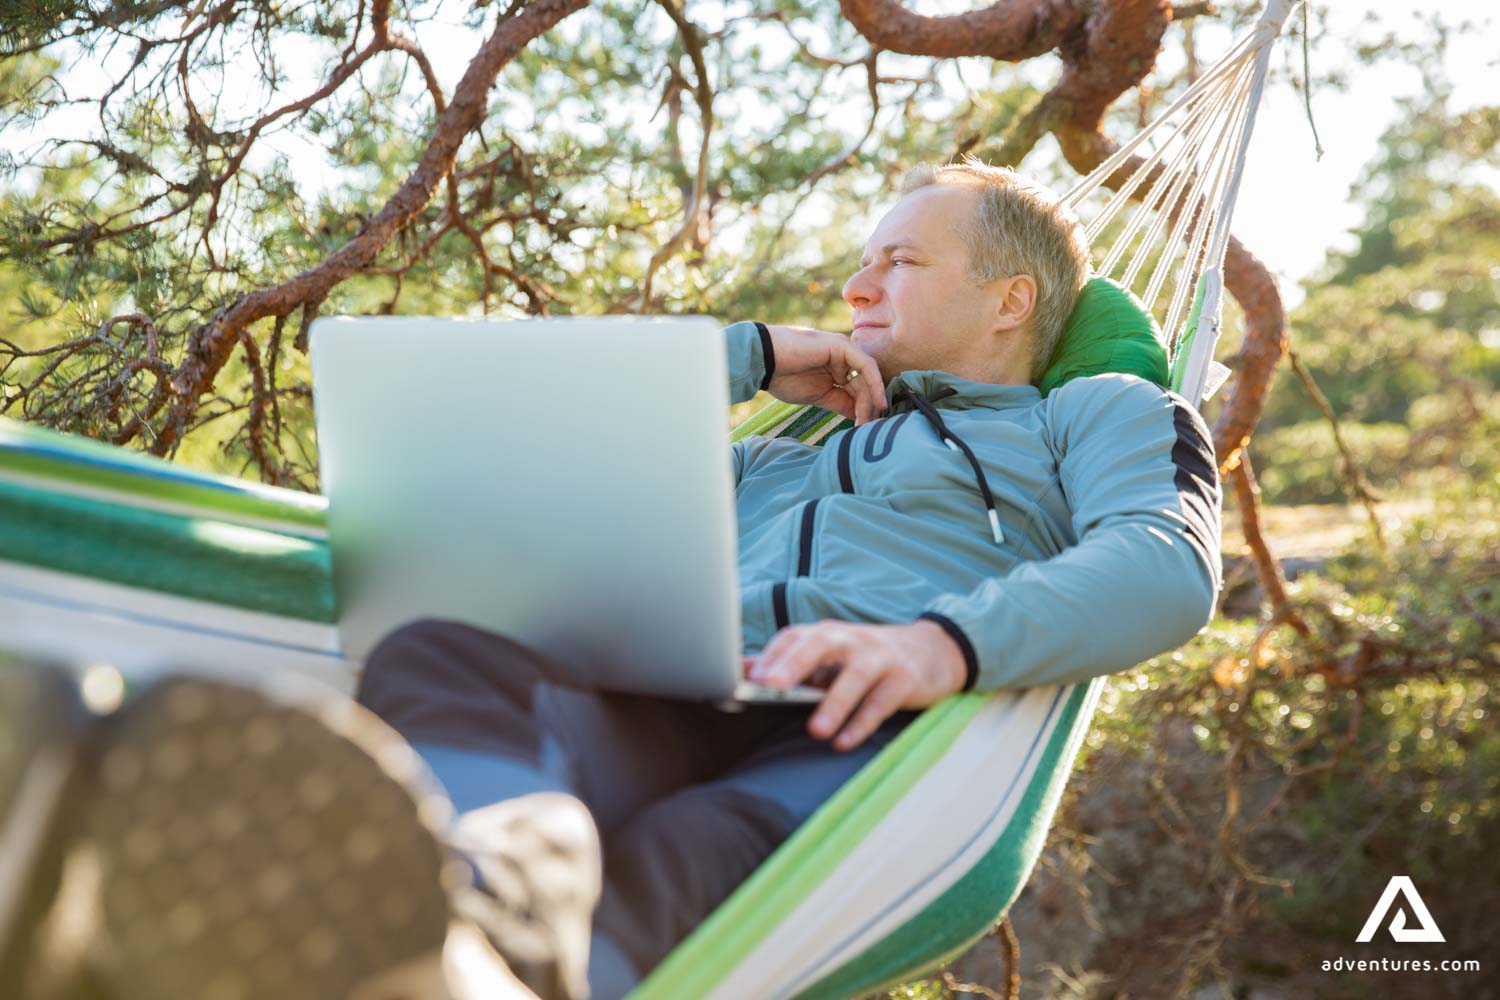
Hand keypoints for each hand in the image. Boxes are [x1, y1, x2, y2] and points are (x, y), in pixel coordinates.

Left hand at [743, 620, 966, 750]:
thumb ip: (788, 662)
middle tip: (770, 686)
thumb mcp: (829, 655)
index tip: (748, 678)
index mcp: (826, 634)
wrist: (933, 650)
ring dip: (834, 703)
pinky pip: (881, 702)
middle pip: (819, 645)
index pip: (793, 638)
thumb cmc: (868, 657)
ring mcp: (880, 658)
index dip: (770, 656)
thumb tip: (740, 668)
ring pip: (854, 677)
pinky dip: (862, 723)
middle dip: (793, 664)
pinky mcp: (904, 679)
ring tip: (815, 730)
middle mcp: (851, 640)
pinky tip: (844, 742)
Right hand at [764, 325, 886, 426]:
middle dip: (869, 409)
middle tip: (868, 430)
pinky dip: (875, 384)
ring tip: (867, 422)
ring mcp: (843, 350)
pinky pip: (867, 366)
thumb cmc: (783, 377)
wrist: (763, 361)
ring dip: (870, 402)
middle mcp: (843, 357)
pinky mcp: (842, 347)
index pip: (858, 389)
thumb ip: (839, 403)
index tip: (864, 431)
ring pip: (868, 378)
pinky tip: (876, 403)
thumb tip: (858, 417)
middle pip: (865, 385)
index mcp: (835, 367)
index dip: (864, 410)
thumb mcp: (817, 397)